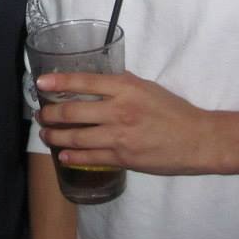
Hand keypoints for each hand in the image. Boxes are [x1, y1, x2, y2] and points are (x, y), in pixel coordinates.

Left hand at [36, 71, 215, 174]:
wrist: (198, 139)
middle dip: (50, 114)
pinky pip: (91, 157)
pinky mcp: (123, 158)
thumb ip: (120, 83)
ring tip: (45, 134)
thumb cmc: (173, 110)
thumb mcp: (146, 87)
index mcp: (125, 88)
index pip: (84, 81)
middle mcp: (119, 110)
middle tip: (40, 114)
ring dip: (55, 136)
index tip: (40, 82)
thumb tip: (97, 80)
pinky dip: (72, 156)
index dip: (58, 81)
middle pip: (73, 111)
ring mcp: (120, 136)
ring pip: (77, 137)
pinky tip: (63, 155)